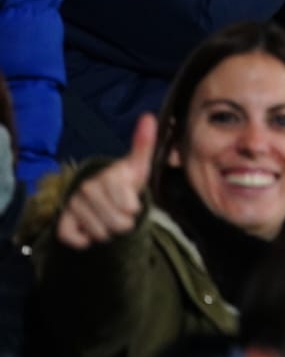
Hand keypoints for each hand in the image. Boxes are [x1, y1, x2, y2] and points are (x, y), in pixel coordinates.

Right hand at [57, 115, 156, 248]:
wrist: (106, 197)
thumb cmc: (126, 182)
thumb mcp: (139, 166)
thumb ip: (144, 144)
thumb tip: (148, 116)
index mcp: (108, 176)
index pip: (129, 206)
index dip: (134, 209)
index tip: (133, 204)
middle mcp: (87, 188)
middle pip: (115, 223)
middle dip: (123, 224)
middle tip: (121, 215)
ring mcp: (73, 203)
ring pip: (98, 233)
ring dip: (107, 233)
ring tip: (108, 220)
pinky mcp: (63, 219)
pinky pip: (71, 237)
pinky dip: (83, 240)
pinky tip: (90, 231)